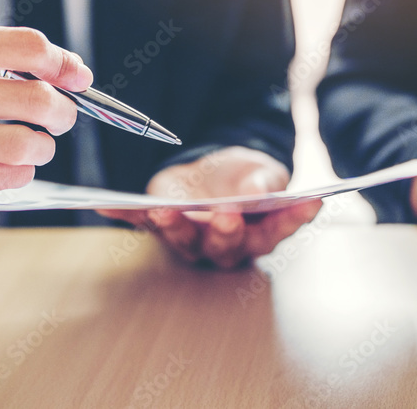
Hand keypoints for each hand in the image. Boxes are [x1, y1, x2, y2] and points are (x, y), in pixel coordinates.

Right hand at [0, 19, 92, 205]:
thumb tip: (70, 70)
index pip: (26, 46)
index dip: (64, 64)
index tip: (77, 78)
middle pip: (33, 99)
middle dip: (63, 113)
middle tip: (60, 118)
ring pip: (18, 146)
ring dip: (42, 148)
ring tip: (35, 144)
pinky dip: (16, 175)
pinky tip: (12, 167)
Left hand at [99, 147, 320, 268]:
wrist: (212, 174)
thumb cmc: (242, 179)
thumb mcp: (260, 171)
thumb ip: (265, 181)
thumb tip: (261, 189)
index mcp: (259, 231)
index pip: (279, 230)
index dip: (293, 220)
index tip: (310, 203)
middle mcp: (225, 243)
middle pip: (228, 245)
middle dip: (227, 231)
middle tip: (227, 215)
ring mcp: (192, 237)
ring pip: (184, 240)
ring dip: (174, 228)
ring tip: (165, 213)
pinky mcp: (162, 225)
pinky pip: (140, 223)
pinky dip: (123, 215)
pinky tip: (106, 206)